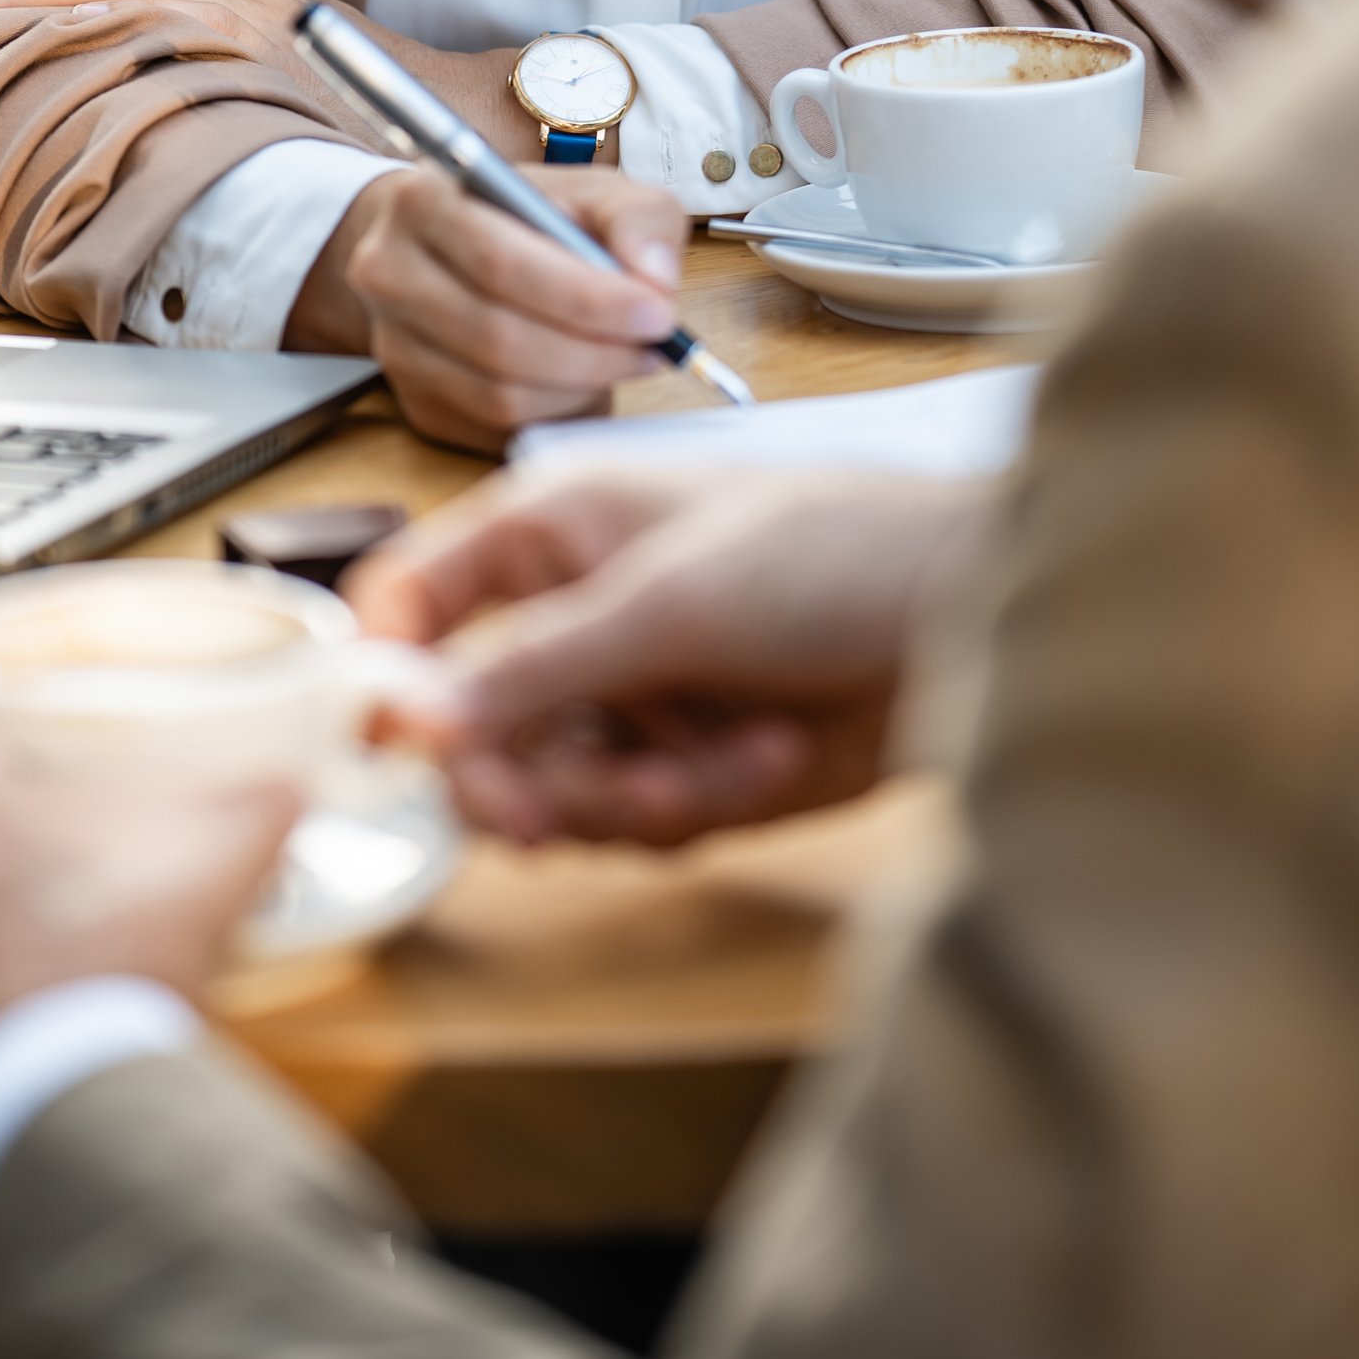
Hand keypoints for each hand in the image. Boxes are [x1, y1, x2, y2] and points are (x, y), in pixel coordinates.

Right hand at [287, 167, 688, 448]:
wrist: (451, 248)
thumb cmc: (528, 217)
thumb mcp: (592, 191)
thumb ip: (637, 218)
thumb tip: (653, 280)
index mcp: (424, 201)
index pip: (501, 262)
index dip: (585, 297)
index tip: (654, 312)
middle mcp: (388, 272)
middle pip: (497, 337)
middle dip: (593, 351)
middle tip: (651, 346)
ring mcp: (394, 345)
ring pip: (497, 394)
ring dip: (578, 387)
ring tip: (622, 360)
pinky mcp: (415, 402)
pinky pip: (494, 429)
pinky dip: (555, 413)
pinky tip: (584, 383)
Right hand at [349, 462, 987, 843]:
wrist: (975, 616)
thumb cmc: (829, 552)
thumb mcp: (668, 601)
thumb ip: (533, 667)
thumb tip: (405, 721)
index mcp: (550, 534)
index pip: (413, 600)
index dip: (383, 674)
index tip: (384, 753)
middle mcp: (577, 617)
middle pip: (471, 727)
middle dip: (515, 775)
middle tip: (536, 819)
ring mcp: (635, 698)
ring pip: (553, 791)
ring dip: (620, 798)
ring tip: (699, 776)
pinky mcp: (691, 769)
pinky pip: (637, 824)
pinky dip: (694, 804)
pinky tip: (770, 756)